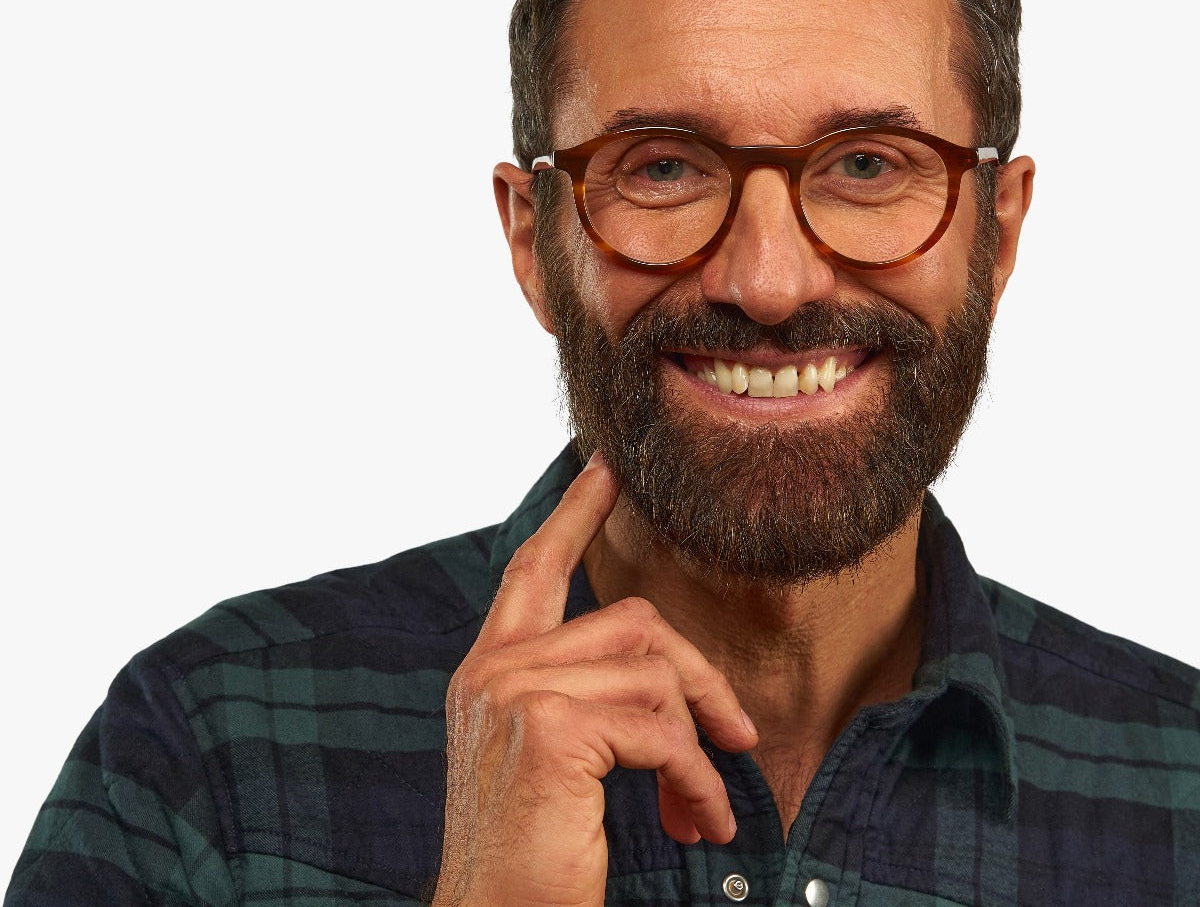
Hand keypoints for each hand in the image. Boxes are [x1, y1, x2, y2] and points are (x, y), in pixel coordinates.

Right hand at [434, 453, 757, 906]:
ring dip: (700, 744)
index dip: (574, 511)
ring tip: (704, 805)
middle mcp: (495, 669)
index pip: (533, 567)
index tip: (607, 466)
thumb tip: (665, 680)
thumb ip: (582, 699)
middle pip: (630, 622)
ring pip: (653, 673)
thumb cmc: (528, 855)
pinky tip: (698, 820)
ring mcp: (517, 693)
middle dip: (698, 676)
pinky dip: (697, 777)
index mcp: (490, 669)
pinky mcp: (550, 729)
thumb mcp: (549, 759)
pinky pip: (660, 728)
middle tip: (736, 734)